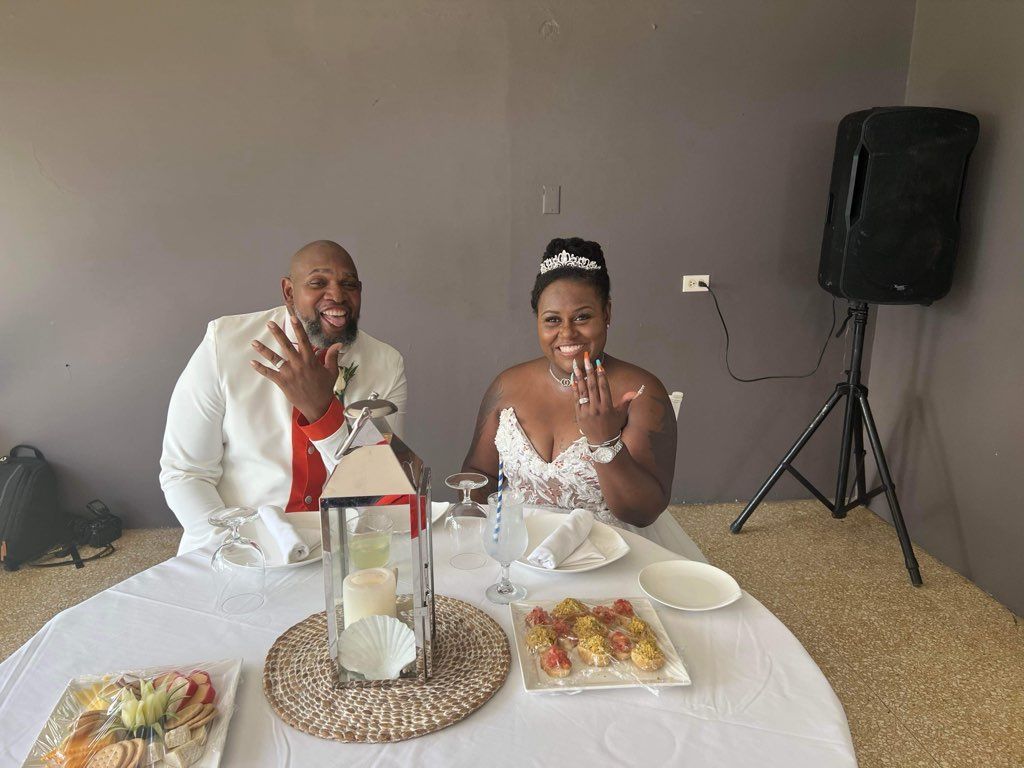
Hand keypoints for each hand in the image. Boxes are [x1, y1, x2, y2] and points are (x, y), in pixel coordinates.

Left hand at [250, 307, 343, 422]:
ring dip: (264, 350)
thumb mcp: (332, 371)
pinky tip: (253, 363)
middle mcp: (299, 364)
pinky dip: (261, 369)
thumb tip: (338, 344)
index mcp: (310, 360)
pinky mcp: (283, 382)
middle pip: (286, 345)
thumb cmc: (325, 388)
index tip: (292, 318)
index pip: (303, 340)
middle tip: (270, 324)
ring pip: (275, 359)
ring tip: (254, 343)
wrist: (318, 406)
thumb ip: (332, 356)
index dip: (298, 328)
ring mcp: (290, 373)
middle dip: (277, 334)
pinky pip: (269, 374)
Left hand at [572, 352, 639, 444]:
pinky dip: (575, 389)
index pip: (604, 387)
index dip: (601, 375)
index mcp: (607, 407)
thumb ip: (626, 401)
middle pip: (592, 386)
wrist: (602, 443)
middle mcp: (596, 408)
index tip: (599, 364)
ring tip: (577, 365)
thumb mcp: (621, 414)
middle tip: (586, 359)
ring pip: (582, 391)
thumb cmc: (613, 427)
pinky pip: (576, 399)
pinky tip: (573, 379)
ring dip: (579, 377)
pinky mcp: (579, 414)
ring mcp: (586, 411)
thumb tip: (636, 391)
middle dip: (589, 371)